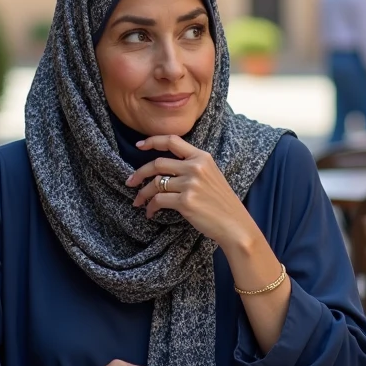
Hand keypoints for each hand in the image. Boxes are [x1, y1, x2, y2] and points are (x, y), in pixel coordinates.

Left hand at [127, 134, 256, 247]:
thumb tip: (163, 169)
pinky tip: (150, 213)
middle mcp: (195, 167)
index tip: (139, 145)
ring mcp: (190, 184)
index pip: (172, 141)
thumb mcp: (212, 176)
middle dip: (139, 173)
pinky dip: (151, 207)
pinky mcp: (185, 201)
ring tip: (138, 201)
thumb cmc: (222, 203)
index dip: (152, 141)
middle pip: (157, 163)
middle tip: (130, 182)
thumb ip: (192, 167)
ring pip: (155, 184)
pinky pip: (158, 200)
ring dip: (143, 194)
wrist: (235, 225)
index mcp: (202, 157)